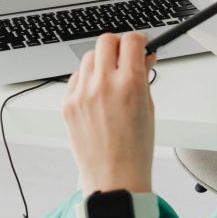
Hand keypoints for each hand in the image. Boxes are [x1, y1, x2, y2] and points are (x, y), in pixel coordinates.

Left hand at [63, 33, 157, 192]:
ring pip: (88, 58)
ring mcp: (82, 94)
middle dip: (118, 45)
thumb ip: (143, 77)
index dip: (138, 40)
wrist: (114, 177)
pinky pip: (76, 78)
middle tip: (124, 56)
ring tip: (109, 79)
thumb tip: (142, 57)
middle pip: (106, 41)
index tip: (140, 45)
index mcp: (130, 83)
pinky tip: (96, 95)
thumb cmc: (135, 149)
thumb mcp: (149, 107)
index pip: (130, 40)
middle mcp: (103, 84)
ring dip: (101, 62)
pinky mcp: (67, 104)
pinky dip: (86, 80)